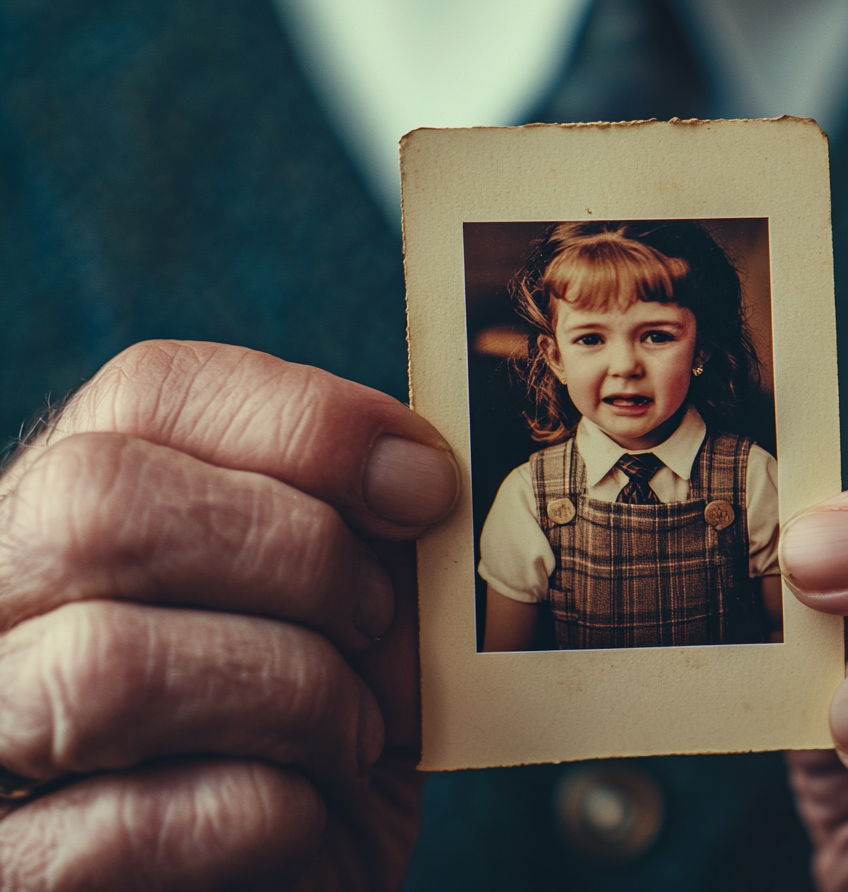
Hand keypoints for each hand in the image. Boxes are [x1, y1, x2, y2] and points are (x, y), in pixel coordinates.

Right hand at [0, 341, 457, 889]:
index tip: (423, 487)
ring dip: (294, 696)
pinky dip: (265, 814)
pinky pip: (129, 823)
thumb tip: (410, 480)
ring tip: (354, 733)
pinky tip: (301, 814)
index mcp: (77, 507)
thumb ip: (364, 536)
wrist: (279, 880)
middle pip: (99, 500)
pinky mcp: (13, 871)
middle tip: (378, 622)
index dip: (308, 423)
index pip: (152, 390)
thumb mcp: (352, 619)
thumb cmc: (312, 738)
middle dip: (297, 557)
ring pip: (108, 664)